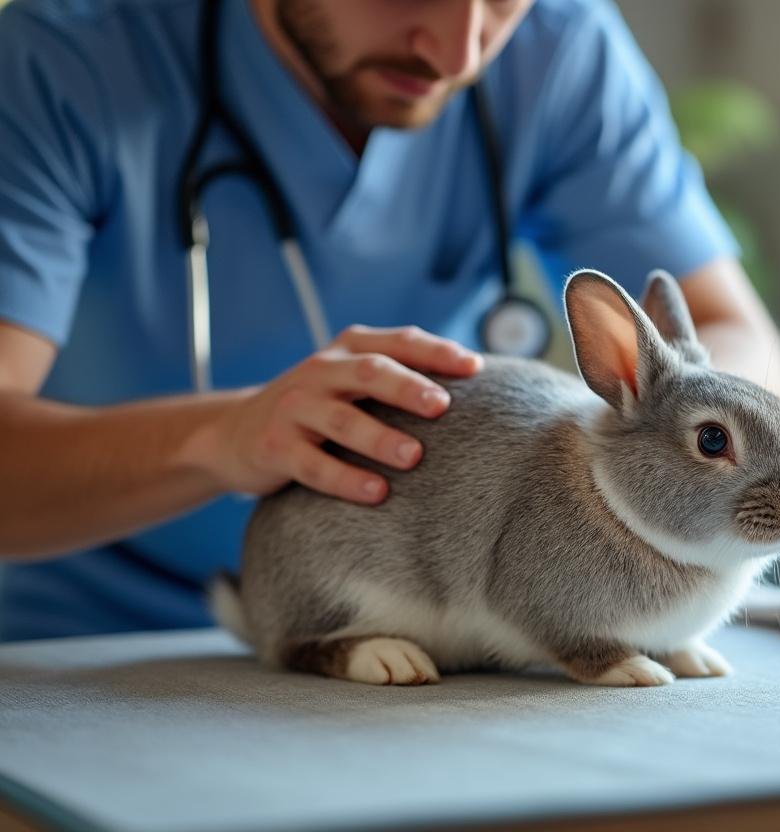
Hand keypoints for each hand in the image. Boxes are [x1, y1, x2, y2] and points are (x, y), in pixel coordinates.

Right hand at [190, 325, 481, 503]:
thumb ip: (403, 375)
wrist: (236, 431)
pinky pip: (313, 464)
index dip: (437, 352)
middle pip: (368, 372)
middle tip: (442, 405)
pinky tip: (376, 493)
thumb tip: (480, 382)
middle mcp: (321, 371)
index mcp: (349, 349)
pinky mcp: (276, 447)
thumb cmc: (320, 406)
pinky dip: (346, 479)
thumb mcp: (353, 381)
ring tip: (414, 457)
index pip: (398, 342)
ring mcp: (295, 408)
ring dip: (379, 438)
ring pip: (341, 420)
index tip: (475, 368)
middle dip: (407, 386)